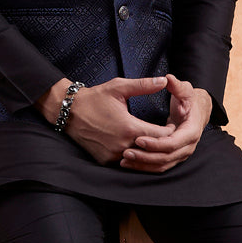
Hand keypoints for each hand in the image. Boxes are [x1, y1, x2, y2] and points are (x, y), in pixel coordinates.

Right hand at [38, 76, 169, 165]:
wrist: (69, 112)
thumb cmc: (95, 98)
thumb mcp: (119, 87)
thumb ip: (143, 85)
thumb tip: (164, 80)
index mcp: (129, 127)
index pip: (161, 136)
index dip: (169, 131)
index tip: (172, 125)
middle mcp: (122, 145)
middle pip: (152, 149)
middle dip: (161, 142)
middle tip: (167, 134)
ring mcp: (113, 155)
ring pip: (139, 158)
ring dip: (147, 151)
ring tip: (154, 141)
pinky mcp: (105, 161)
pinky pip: (125, 162)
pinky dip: (132, 156)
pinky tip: (137, 147)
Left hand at [121, 74, 211, 172]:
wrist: (197, 111)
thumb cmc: (189, 100)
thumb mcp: (185, 90)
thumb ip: (176, 85)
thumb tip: (168, 79)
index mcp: (191, 131)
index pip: (172, 143)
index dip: (155, 143)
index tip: (137, 139)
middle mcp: (188, 146)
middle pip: (166, 157)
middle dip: (145, 156)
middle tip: (126, 152)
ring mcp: (182, 154)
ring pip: (162, 165)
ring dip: (143, 164)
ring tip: (124, 159)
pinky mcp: (174, 158)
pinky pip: (160, 166)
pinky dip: (145, 166)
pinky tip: (130, 163)